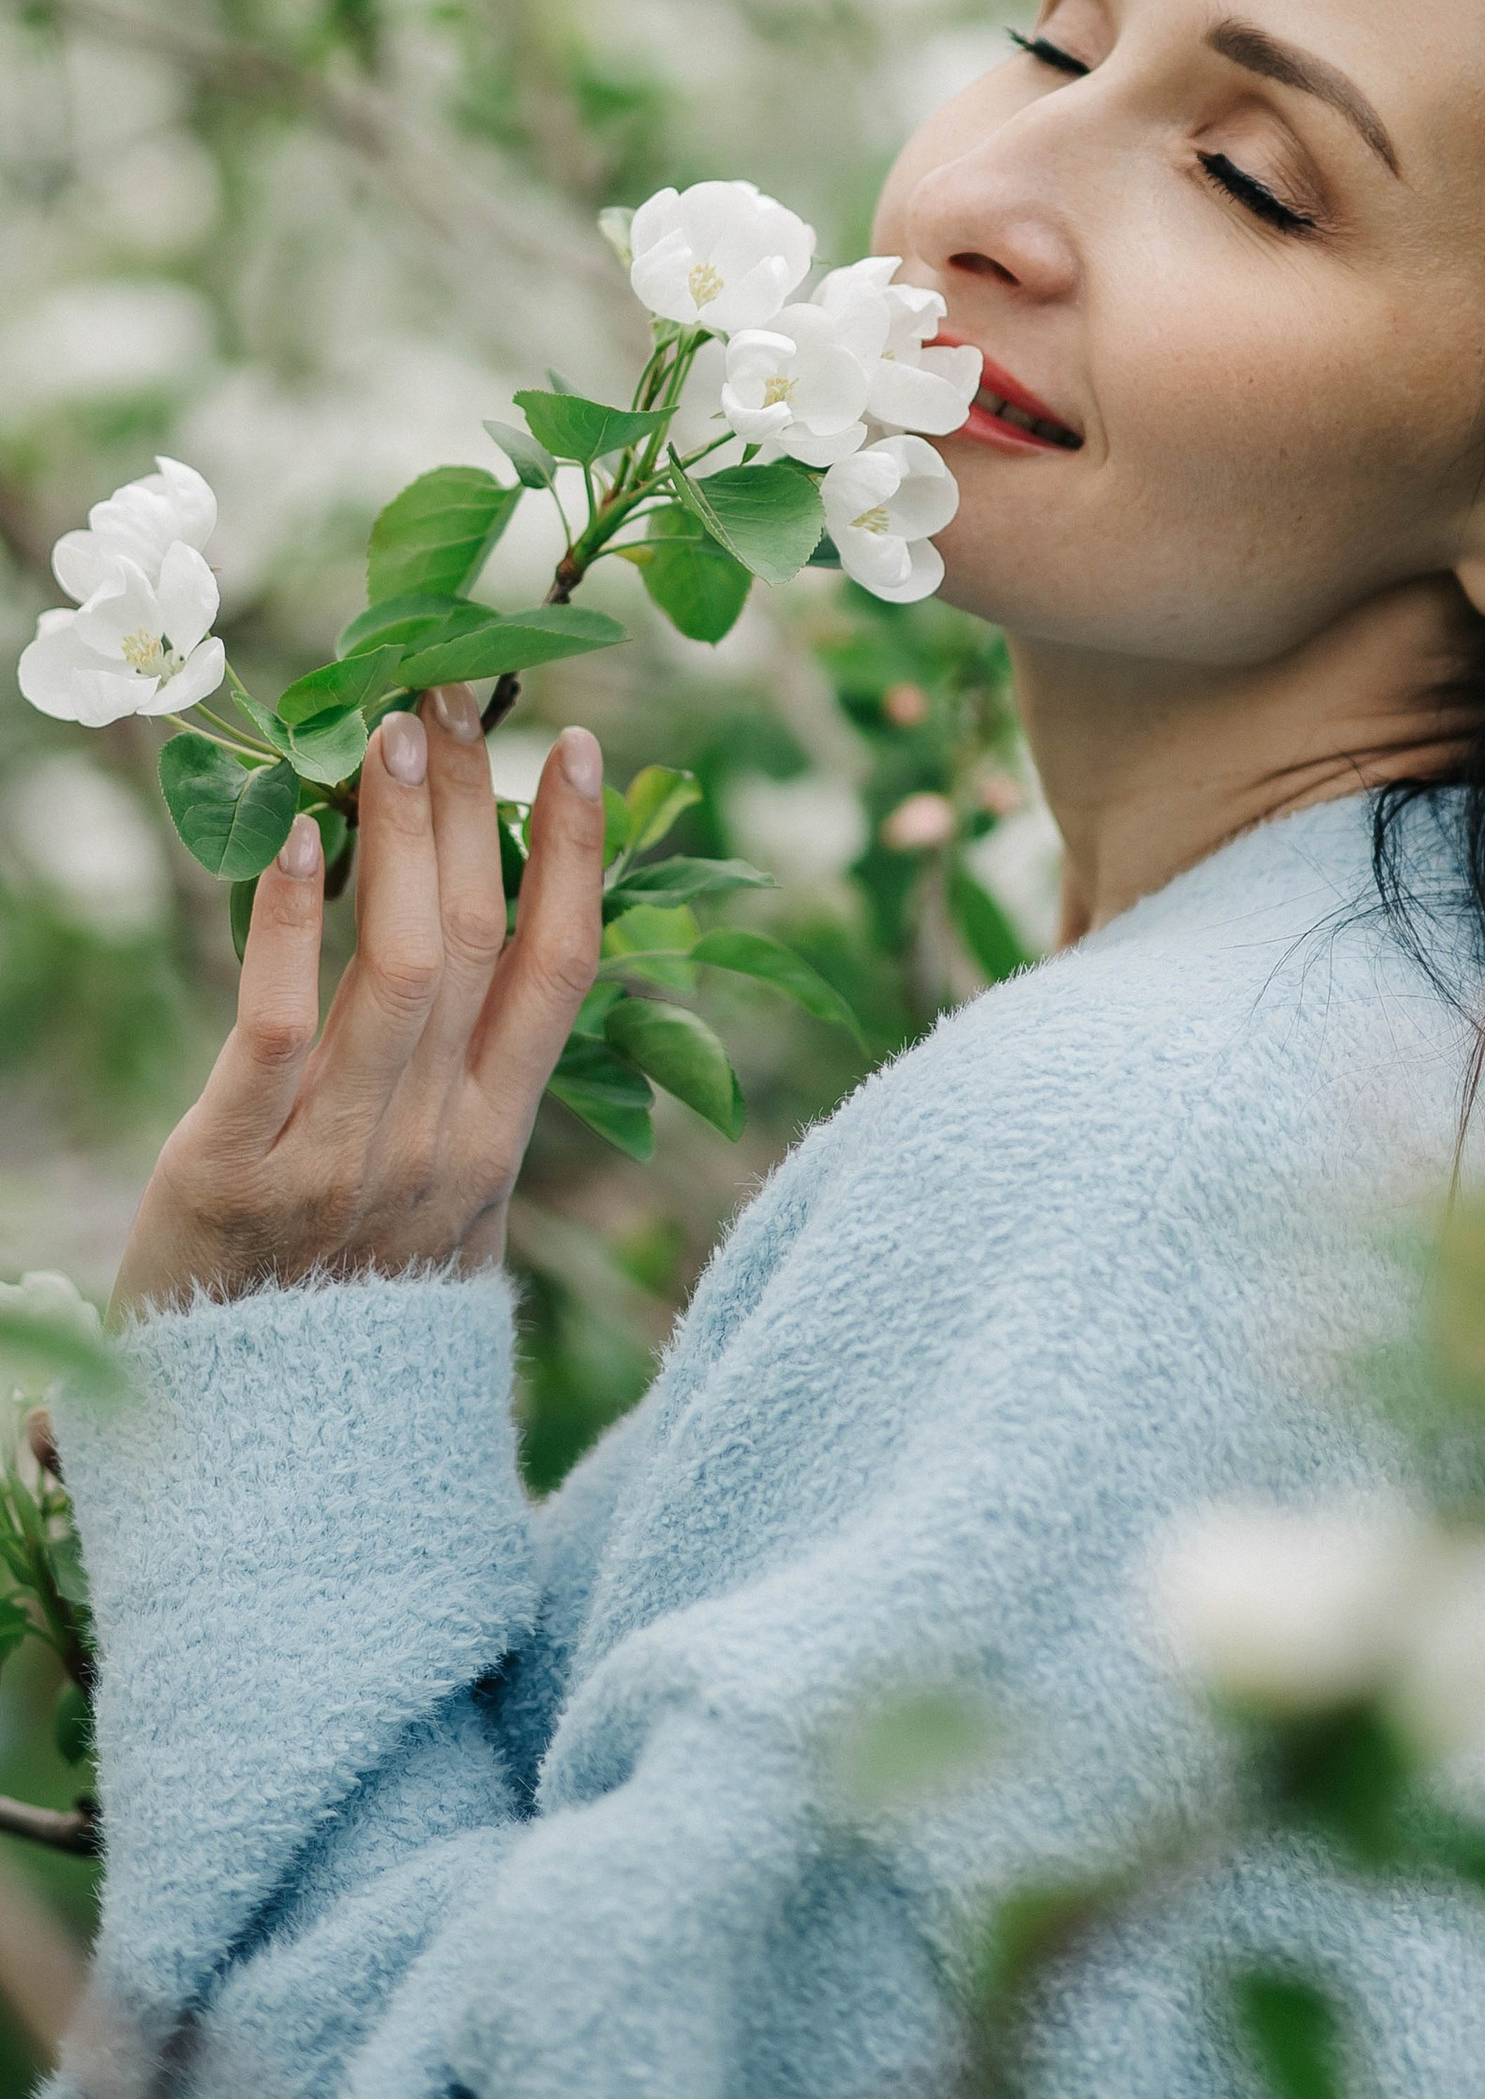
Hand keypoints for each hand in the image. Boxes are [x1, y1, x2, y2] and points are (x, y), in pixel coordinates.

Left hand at [111, 693, 605, 1322]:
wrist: (246, 1466)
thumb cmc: (336, 1309)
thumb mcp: (436, 1211)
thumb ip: (463, 1094)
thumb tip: (487, 953)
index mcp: (493, 1144)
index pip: (560, 969)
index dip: (576, 849)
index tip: (572, 745)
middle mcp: (434, 1144)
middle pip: (477, 939)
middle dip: (471, 804)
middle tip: (449, 696)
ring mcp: (339, 1158)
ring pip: (400, 964)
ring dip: (400, 833)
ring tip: (387, 733)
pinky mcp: (230, 1171)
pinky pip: (278, 1025)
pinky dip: (294, 923)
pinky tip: (299, 840)